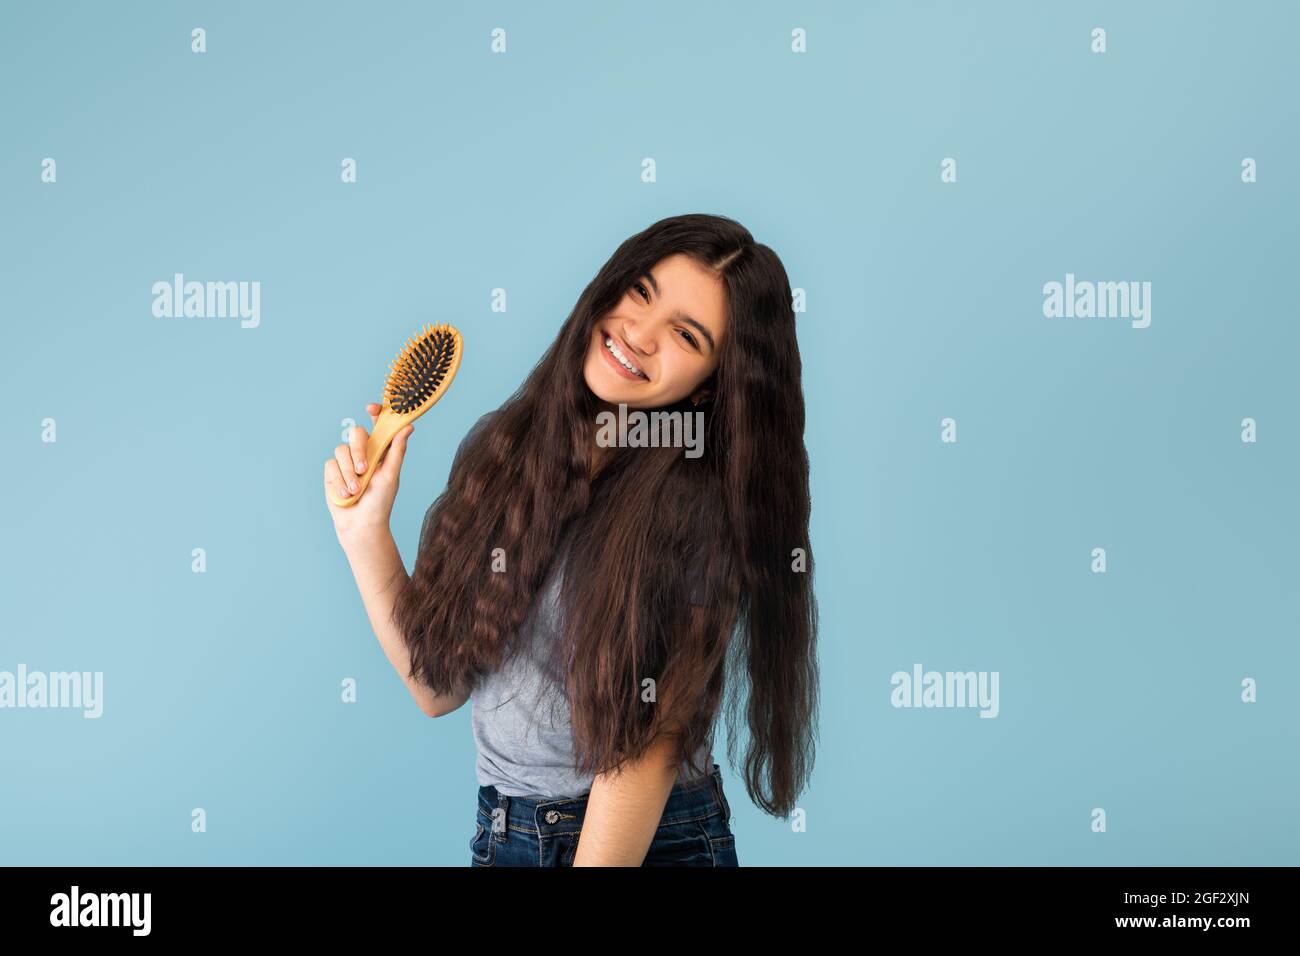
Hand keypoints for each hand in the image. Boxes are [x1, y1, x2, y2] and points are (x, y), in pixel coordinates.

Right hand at [324, 402, 412, 543]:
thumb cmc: (381, 502)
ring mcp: (346, 462)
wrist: (361, 525)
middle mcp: (363, 453)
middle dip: (358, 451)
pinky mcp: (332, 472)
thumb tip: (408, 426)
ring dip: (349, 472)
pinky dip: (339, 481)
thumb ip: (397, 450)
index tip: (371, 407)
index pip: (377, 426)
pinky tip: (346, 494)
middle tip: (364, 470)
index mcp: (380, 451)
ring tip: (357, 490)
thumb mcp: (391, 475)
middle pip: (356, 434)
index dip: (375, 413)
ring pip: (341, 450)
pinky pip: (331, 465)